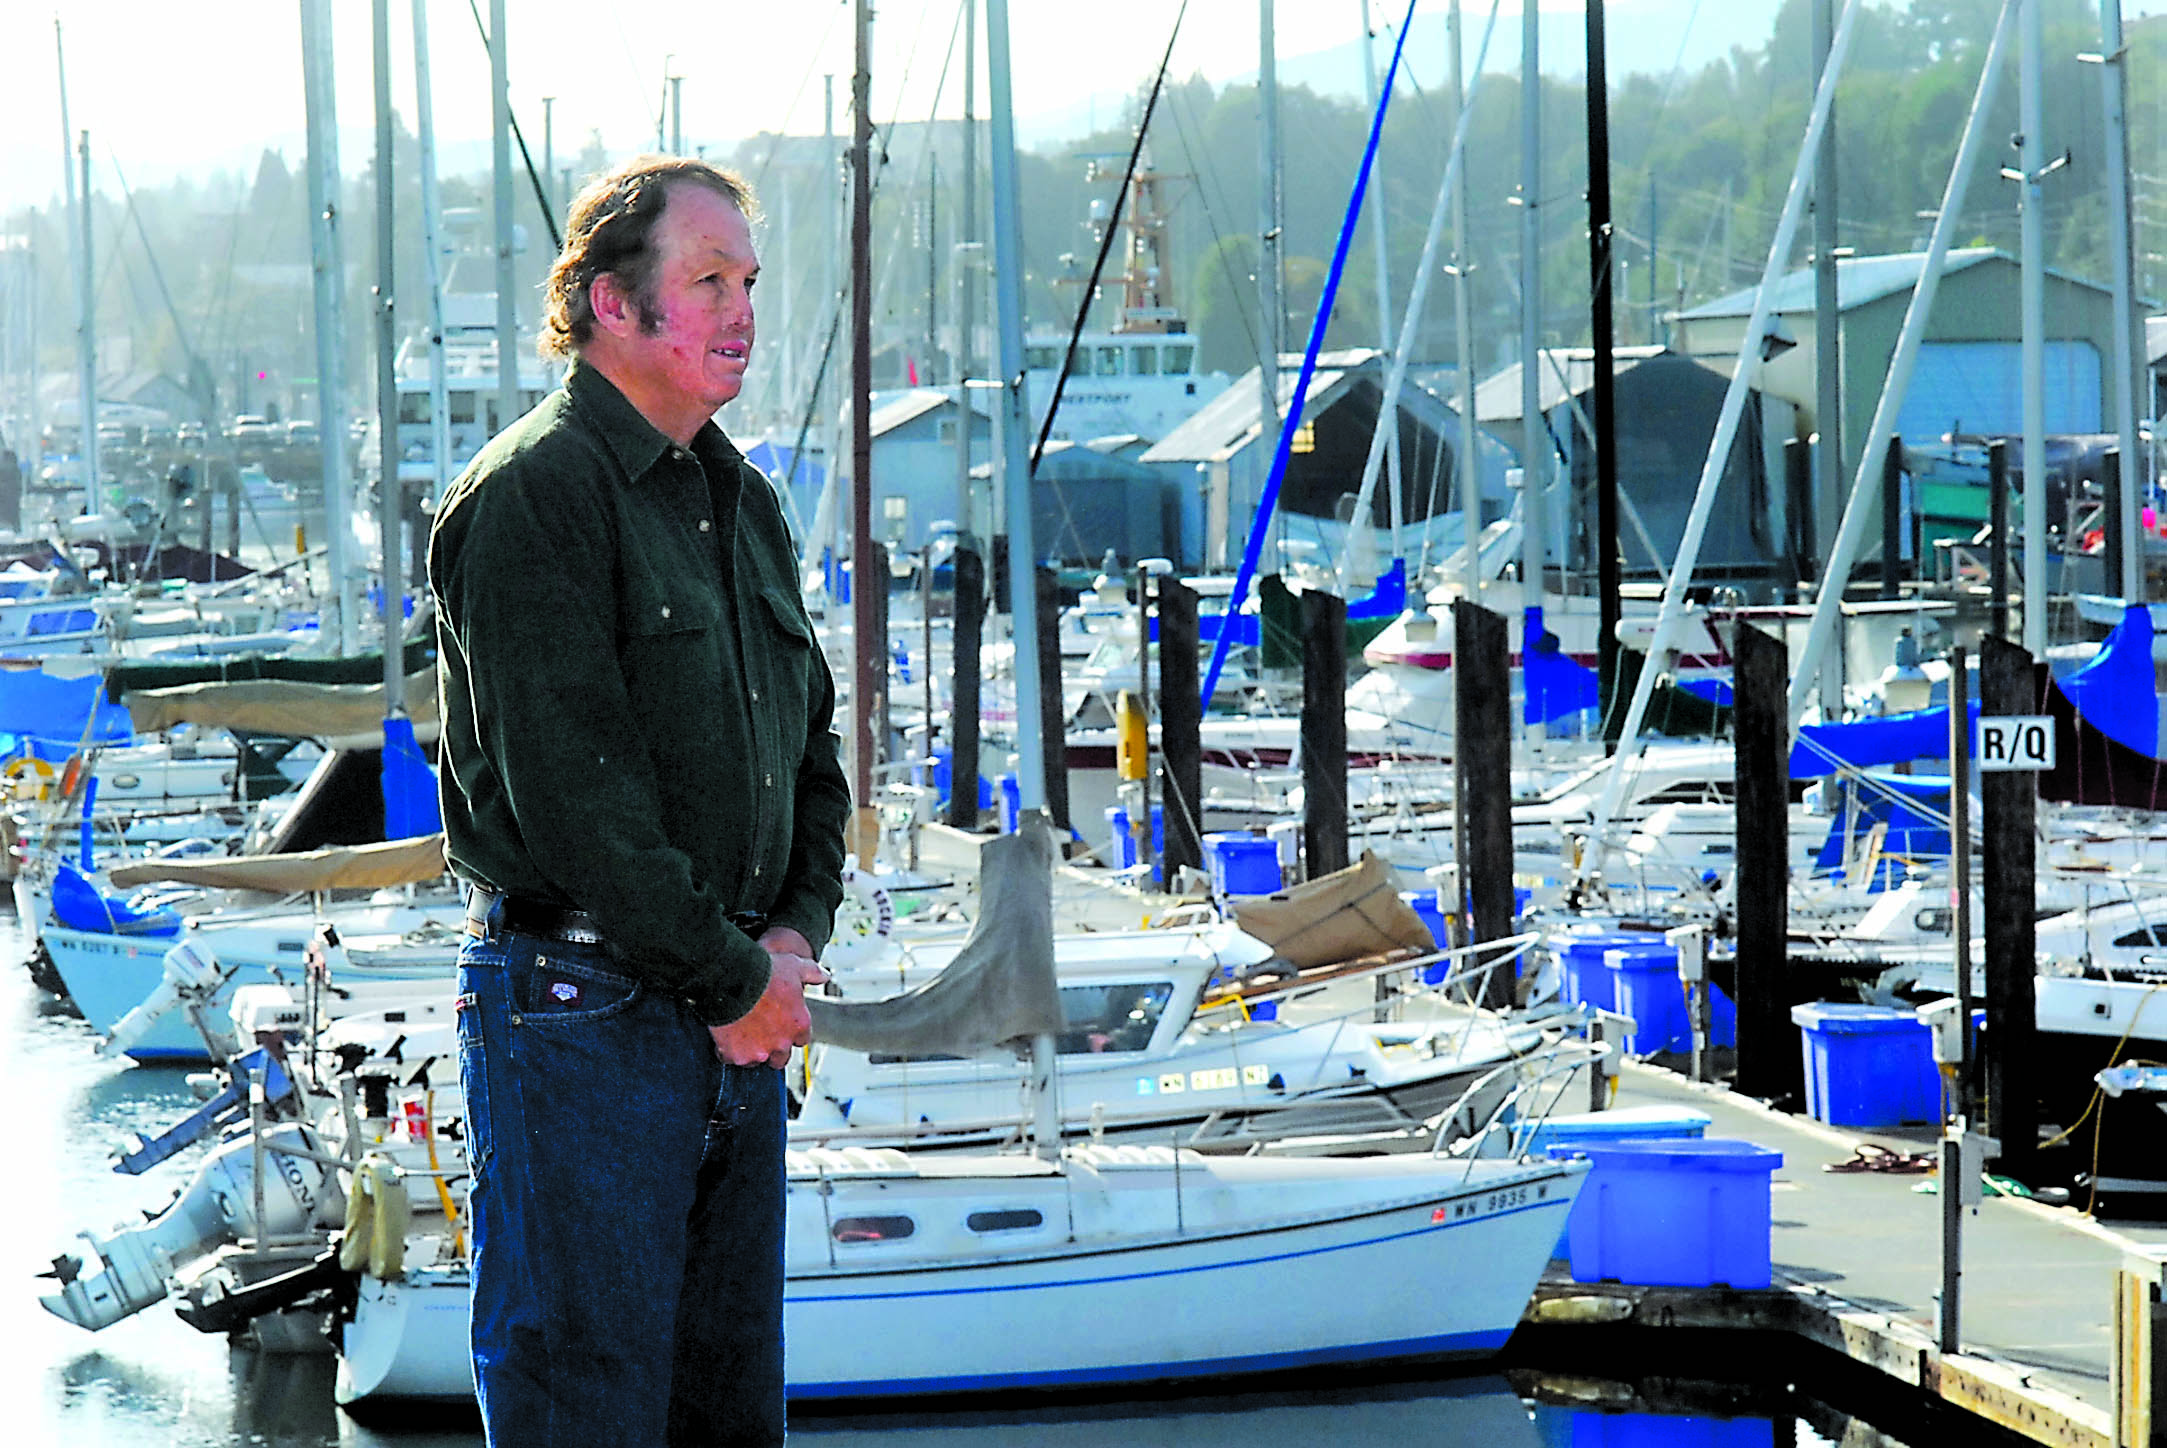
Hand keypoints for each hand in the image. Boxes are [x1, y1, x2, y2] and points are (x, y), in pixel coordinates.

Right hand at [708, 930, 826, 1068]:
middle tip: (761, 1032)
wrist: (731, 979)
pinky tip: (725, 1035)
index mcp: (798, 1024)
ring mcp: (757, 1051)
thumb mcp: (794, 966)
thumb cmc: (762, 973)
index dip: (791, 1032)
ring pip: (756, 1060)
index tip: (782, 1025)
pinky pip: (730, 1058)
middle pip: (781, 1058)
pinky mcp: (735, 1054)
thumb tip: (824, 976)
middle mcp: (781, 1042)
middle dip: (773, 1048)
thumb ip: (812, 973)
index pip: (801, 1040)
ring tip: (741, 1032)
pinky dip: (727, 1050)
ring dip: (751, 1050)